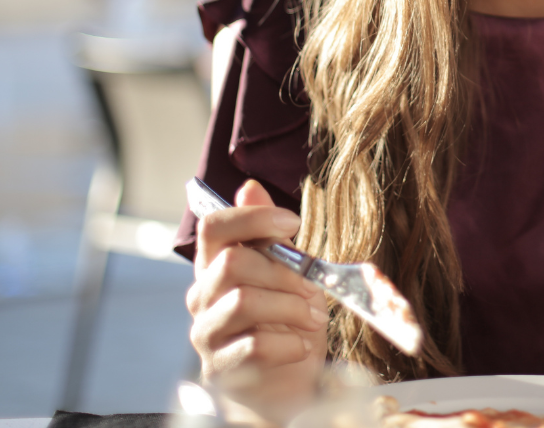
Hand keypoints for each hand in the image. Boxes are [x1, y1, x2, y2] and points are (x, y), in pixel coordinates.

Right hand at [187, 180, 326, 422]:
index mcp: (216, 265)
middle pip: (232, 262)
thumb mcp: (287, 272)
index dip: (252, 218)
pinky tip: (302, 345)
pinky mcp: (219, 368)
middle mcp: (203, 296)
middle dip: (284, 271)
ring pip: (242, 301)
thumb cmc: (285, 321)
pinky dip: (288, 343)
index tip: (292, 223)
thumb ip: (269, 235)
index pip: (213, 227)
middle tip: (314, 287)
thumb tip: (250, 186)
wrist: (283, 383)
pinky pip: (251, 345)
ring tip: (313, 317)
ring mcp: (206, 333)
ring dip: (289, 306)